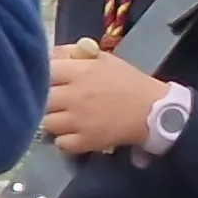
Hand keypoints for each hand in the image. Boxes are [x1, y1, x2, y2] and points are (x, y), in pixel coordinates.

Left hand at [44, 41, 171, 154]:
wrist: (155, 111)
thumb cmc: (130, 83)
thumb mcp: (105, 59)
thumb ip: (76, 53)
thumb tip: (51, 53)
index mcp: (80, 72)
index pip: (44, 70)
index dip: (43, 74)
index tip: (50, 79)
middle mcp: (75, 96)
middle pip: (42, 97)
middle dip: (46, 98)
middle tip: (56, 100)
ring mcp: (79, 121)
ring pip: (47, 122)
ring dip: (53, 120)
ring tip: (63, 119)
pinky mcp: (87, 141)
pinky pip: (61, 143)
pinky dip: (64, 140)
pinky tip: (73, 134)